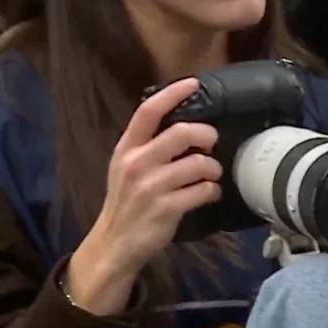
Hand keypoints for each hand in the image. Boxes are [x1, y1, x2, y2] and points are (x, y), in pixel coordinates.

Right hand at [67, 78, 222, 314]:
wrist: (115, 243)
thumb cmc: (125, 201)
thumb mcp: (125, 167)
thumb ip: (147, 146)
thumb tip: (183, 124)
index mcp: (126, 149)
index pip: (148, 111)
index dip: (173, 94)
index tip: (193, 83)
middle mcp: (137, 163)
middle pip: (180, 133)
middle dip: (205, 134)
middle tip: (212, 141)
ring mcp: (151, 187)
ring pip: (197, 164)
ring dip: (212, 168)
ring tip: (212, 173)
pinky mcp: (166, 209)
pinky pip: (202, 191)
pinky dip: (211, 191)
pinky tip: (209, 193)